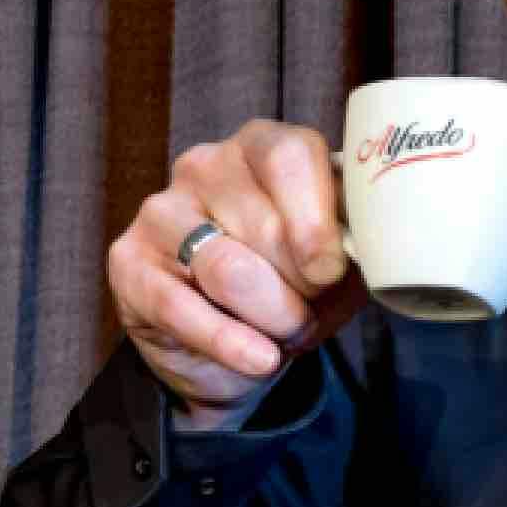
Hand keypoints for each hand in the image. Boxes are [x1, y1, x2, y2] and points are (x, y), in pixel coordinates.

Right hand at [104, 119, 366, 426]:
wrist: (232, 351)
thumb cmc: (291, 289)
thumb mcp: (336, 263)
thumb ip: (356, 241)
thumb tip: (379, 243)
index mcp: (260, 147)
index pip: (290, 155)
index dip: (317, 220)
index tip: (331, 272)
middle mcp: (204, 166)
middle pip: (264, 224)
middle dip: (299, 286)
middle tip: (308, 312)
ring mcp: (161, 212)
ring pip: (229, 270)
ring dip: (271, 317)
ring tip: (284, 335)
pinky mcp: (127, 263)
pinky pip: (182, 308)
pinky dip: (230, 344)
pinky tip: (257, 360)